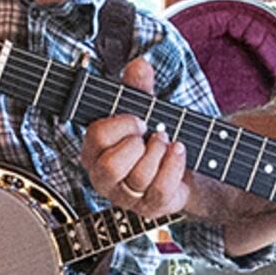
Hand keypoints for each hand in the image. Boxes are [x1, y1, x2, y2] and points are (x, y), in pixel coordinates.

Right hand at [79, 60, 193, 216]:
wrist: (182, 164)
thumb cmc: (152, 137)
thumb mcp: (145, 108)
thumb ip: (138, 87)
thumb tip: (139, 65)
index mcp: (93, 151)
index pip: (97, 136)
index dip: (122, 124)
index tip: (139, 119)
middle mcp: (103, 178)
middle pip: (111, 166)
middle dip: (138, 145)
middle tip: (150, 135)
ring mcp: (125, 197)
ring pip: (139, 177)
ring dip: (160, 153)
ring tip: (166, 143)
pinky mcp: (149, 209)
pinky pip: (160, 189)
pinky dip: (174, 165)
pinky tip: (179, 152)